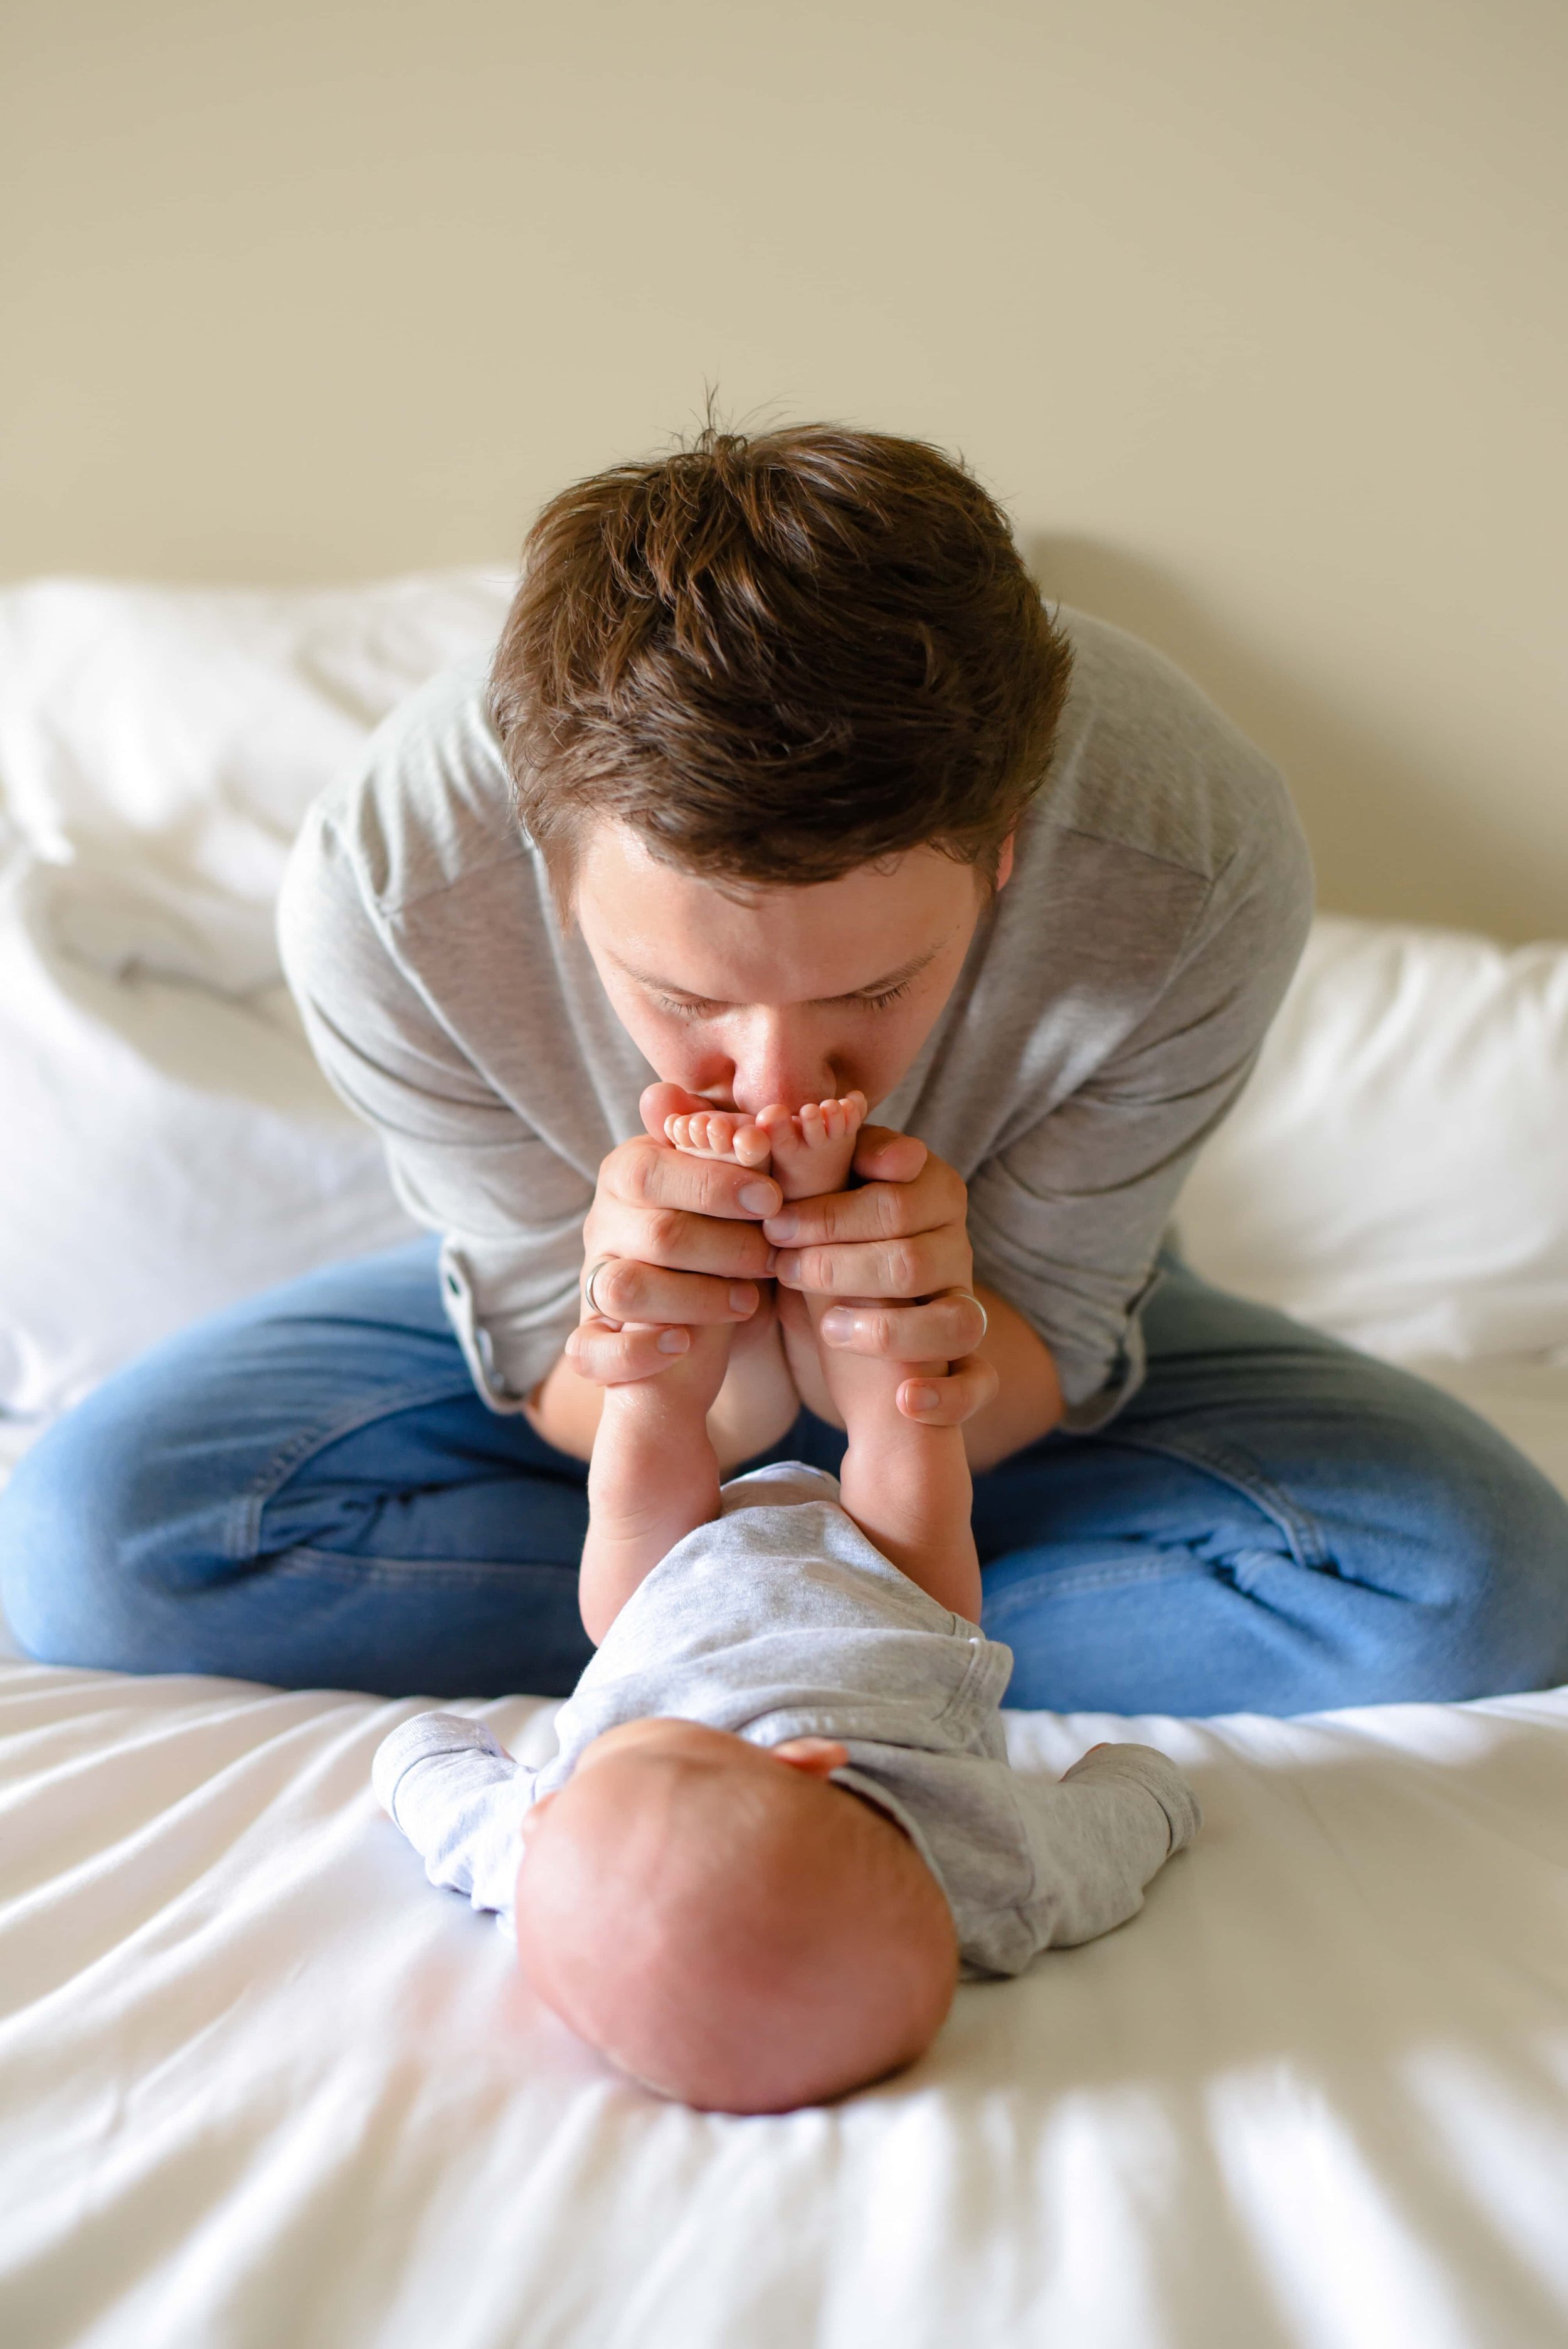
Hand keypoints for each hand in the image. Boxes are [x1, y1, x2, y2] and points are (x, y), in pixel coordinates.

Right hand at [565, 1084, 782, 1387]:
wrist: (707, 1316)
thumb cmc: (727, 1232)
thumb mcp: (737, 1190)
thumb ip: (736, 1149)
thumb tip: (748, 1113)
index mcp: (630, 1172)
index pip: (656, 1168)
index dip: (715, 1182)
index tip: (772, 1198)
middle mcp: (602, 1224)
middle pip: (655, 1232)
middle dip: (724, 1245)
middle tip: (770, 1257)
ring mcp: (592, 1282)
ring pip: (625, 1289)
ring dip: (695, 1297)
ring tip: (748, 1301)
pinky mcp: (592, 1339)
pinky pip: (590, 1350)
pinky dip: (636, 1352)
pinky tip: (681, 1344)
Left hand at [764, 1128, 998, 1426]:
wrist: (845, 1333)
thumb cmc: (822, 1246)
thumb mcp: (809, 1204)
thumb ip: (801, 1163)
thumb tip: (776, 1120)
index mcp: (929, 1189)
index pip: (895, 1192)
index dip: (831, 1211)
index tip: (776, 1221)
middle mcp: (957, 1245)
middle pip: (912, 1256)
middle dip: (837, 1263)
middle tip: (779, 1265)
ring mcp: (966, 1305)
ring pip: (955, 1320)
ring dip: (886, 1328)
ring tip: (826, 1326)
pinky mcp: (967, 1365)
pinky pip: (980, 1383)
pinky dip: (947, 1396)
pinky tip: (904, 1400)